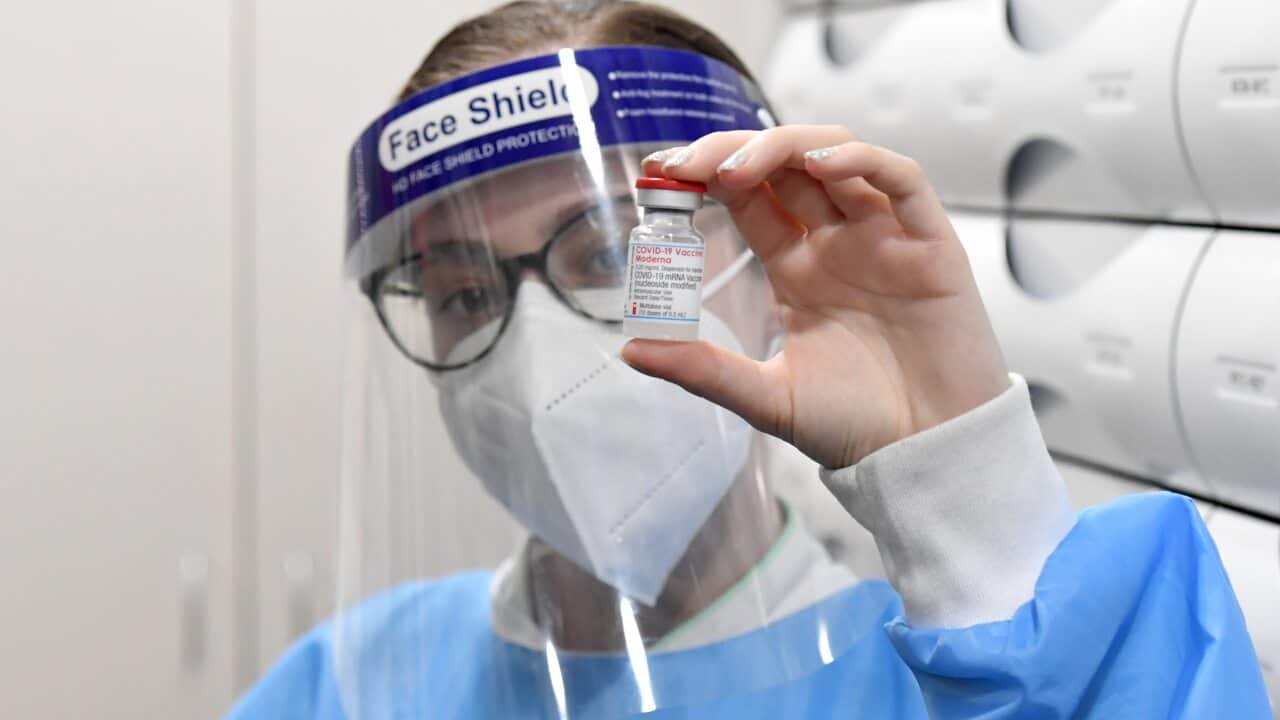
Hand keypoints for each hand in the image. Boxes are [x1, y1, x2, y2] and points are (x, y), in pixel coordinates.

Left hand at [621, 126, 1009, 468]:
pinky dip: (863, 161)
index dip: (707, 173)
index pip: (749, 197)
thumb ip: (705, 369)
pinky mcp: (931, 245)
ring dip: (787, 146)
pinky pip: (902, 181)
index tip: (660, 171)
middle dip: (734, 150)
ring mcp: (885, 237)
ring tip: (740, 167)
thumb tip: (632, 349)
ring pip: (838, 156)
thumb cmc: (857, 427)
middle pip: (785, 165)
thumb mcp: (766, 397)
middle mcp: (838, 242)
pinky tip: (822, 166)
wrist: (928, 457)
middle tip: (688, 163)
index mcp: (798, 268)